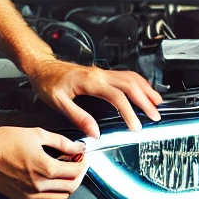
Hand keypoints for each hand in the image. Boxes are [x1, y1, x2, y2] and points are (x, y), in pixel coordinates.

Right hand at [0, 126, 88, 198]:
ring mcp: (29, 194)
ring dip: (67, 185)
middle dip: (79, 175)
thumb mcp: (38, 134)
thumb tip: (77, 147)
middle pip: (71, 187)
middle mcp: (38, 185)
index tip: (82, 157)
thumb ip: (62, 142)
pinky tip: (49, 180)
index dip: (83, 163)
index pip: (76, 171)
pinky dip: (52, 192)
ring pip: (60, 197)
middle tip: (76, 164)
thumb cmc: (3, 142)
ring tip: (63, 171)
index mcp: (45, 168)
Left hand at [27, 60, 162, 137]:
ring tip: (156, 103)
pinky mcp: (102, 73)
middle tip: (155, 115)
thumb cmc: (48, 83)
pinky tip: (143, 91)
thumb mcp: (58, 103)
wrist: (42, 67)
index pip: (117, 96)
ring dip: (145, 90)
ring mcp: (102, 72)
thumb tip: (94, 132)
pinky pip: (126, 75)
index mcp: (90, 82)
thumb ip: (78, 117)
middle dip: (145, 100)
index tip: (136, 126)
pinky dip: (139, 84)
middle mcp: (99, 74)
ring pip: (131, 77)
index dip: (129, 112)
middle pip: (130, 84)